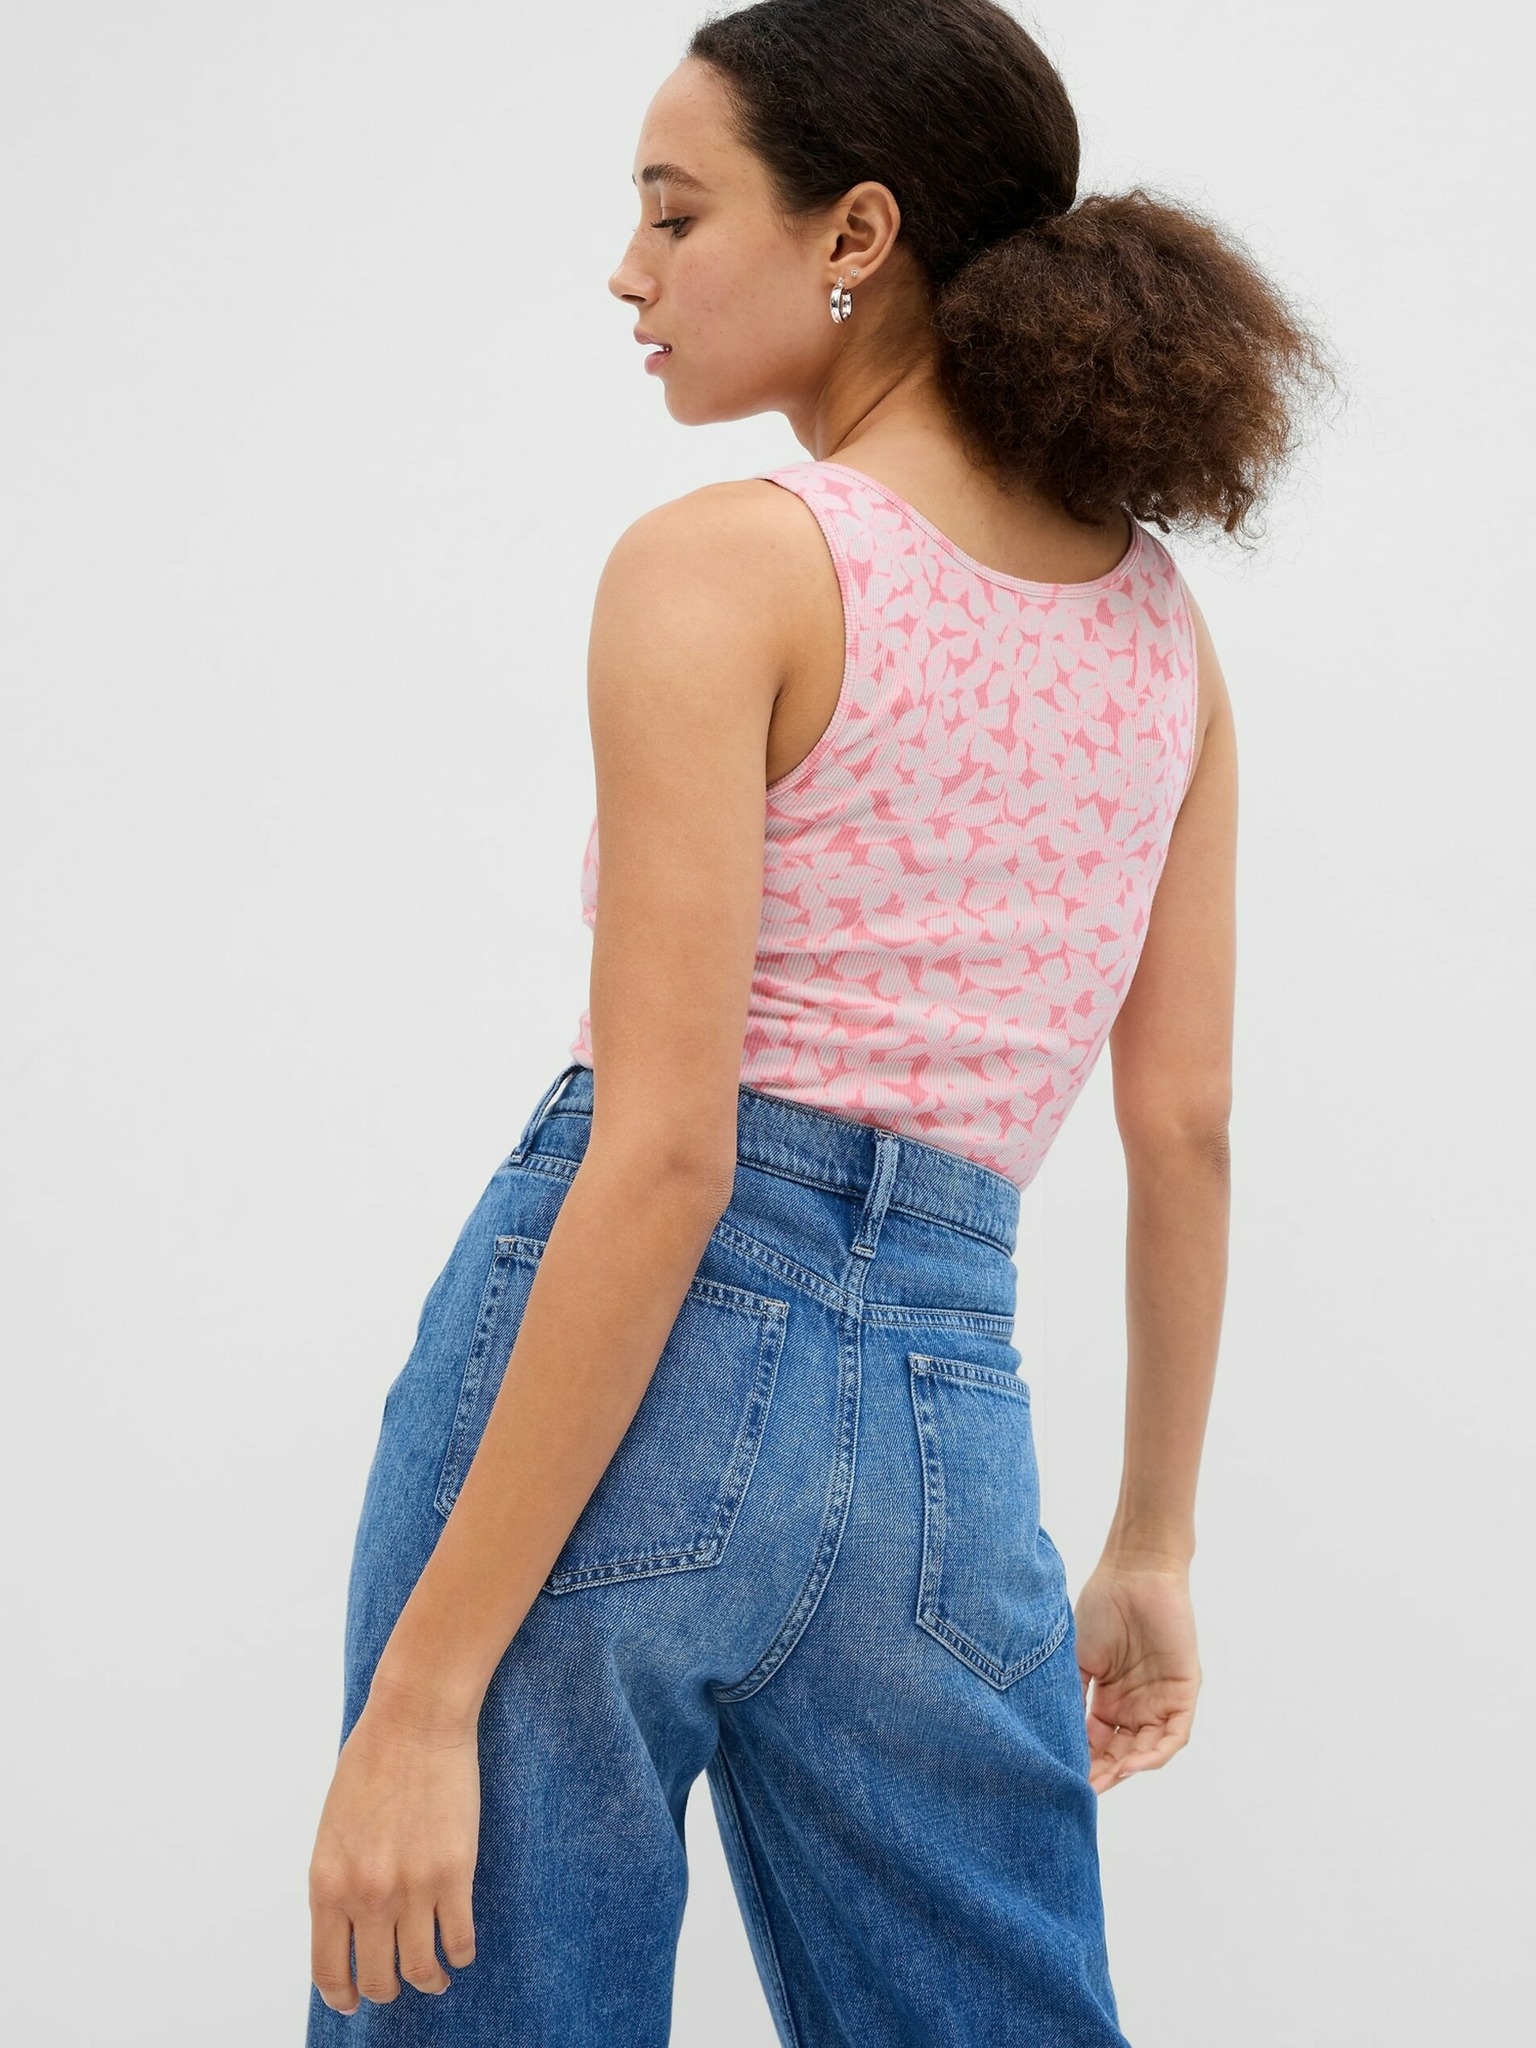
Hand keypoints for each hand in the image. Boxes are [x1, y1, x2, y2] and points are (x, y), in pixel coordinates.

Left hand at [308, 1688, 481, 2014]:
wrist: (416, 1719)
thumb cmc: (372, 1762)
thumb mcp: (333, 1830)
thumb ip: (338, 1880)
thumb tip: (349, 1925)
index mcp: (327, 1883)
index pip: (328, 1969)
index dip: (342, 1995)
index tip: (352, 2000)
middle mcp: (366, 1895)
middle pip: (377, 1978)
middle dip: (387, 1988)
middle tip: (398, 1981)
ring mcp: (412, 1887)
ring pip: (421, 1968)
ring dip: (429, 1979)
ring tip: (436, 1974)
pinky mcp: (455, 1873)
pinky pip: (459, 1939)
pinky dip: (460, 1954)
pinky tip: (460, 1949)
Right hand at [1074, 1555, 1200, 1794]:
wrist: (1134, 1572)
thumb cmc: (1102, 1607)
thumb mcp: (1077, 1659)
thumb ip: (1072, 1697)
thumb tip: (1053, 1738)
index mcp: (1108, 1698)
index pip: (1096, 1742)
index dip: (1082, 1761)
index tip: (1061, 1777)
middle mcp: (1135, 1705)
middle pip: (1121, 1752)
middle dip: (1103, 1773)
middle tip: (1083, 1789)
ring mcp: (1160, 1700)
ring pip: (1147, 1749)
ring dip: (1127, 1768)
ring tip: (1106, 1780)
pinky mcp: (1183, 1692)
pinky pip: (1174, 1734)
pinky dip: (1156, 1752)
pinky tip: (1134, 1761)